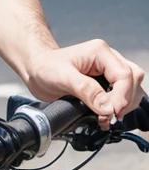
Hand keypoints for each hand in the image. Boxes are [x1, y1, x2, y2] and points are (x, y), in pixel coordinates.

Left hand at [26, 39, 145, 127]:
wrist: (36, 69)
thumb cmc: (45, 67)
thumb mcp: (62, 77)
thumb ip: (86, 91)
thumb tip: (108, 108)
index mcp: (100, 52)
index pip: (124, 75)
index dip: (122, 97)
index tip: (112, 113)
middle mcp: (108, 59)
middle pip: (133, 81)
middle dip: (124, 101)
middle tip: (108, 117)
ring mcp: (109, 71)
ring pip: (132, 88)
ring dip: (123, 106)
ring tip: (105, 118)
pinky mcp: (106, 83)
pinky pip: (122, 95)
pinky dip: (117, 108)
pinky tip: (105, 116)